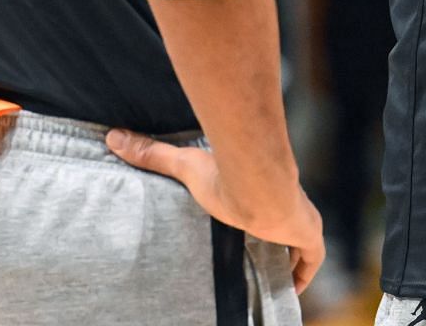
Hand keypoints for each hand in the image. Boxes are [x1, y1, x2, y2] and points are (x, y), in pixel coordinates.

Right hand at [105, 131, 325, 293]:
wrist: (257, 182)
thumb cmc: (224, 172)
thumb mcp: (184, 166)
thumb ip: (152, 154)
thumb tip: (113, 136)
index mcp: (260, 186)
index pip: (263, 202)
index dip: (259, 218)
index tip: (249, 229)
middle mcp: (285, 201)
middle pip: (285, 225)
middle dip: (276, 241)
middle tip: (260, 260)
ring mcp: (300, 218)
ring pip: (301, 244)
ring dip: (291, 259)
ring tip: (274, 280)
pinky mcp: (310, 234)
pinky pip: (313, 259)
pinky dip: (304, 275)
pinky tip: (293, 288)